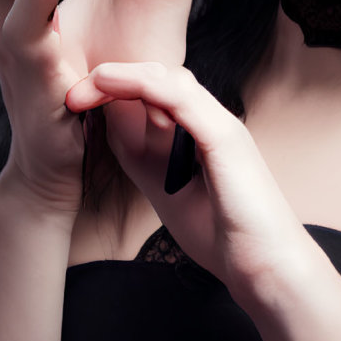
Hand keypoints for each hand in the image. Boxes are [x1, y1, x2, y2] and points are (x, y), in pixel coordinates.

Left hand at [65, 63, 299, 291]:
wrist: (267, 265)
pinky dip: (143, 86)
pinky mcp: (224, 138)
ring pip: (171, 79)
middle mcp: (215, 122)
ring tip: (86, 87)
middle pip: (163, 76)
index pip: (159, 93)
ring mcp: (223, 126)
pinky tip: (112, 87)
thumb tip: (111, 130)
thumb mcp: (167, 191)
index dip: (118, 89)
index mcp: (204, 134)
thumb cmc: (225, 235)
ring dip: (124, 76)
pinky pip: (181, 98)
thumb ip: (145, 160)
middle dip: (114, 77)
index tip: (79, 102)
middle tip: (74, 94)